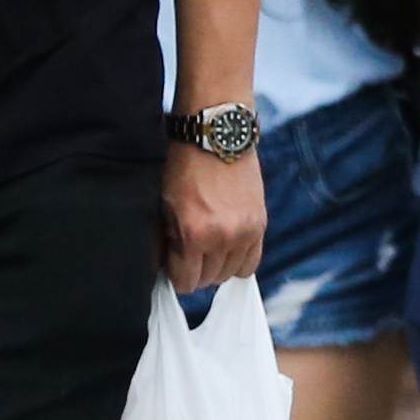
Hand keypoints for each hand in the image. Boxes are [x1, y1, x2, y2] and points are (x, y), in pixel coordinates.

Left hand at [161, 139, 263, 291]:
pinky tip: (228, 248)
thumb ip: (162, 241)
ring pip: (230, 273)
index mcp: (193, 233)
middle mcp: (222, 237)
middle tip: (190, 253)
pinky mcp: (260, 224)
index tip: (175, 265)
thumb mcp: (163, 204)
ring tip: (208, 248)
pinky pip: (251, 262)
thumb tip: (160, 269)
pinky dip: (238, 261)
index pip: (186, 281)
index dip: (177, 276)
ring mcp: (245, 231)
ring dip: (217, 266)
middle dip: (196, 271)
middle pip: (209, 280)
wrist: (216, 137)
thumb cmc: (183, 167)